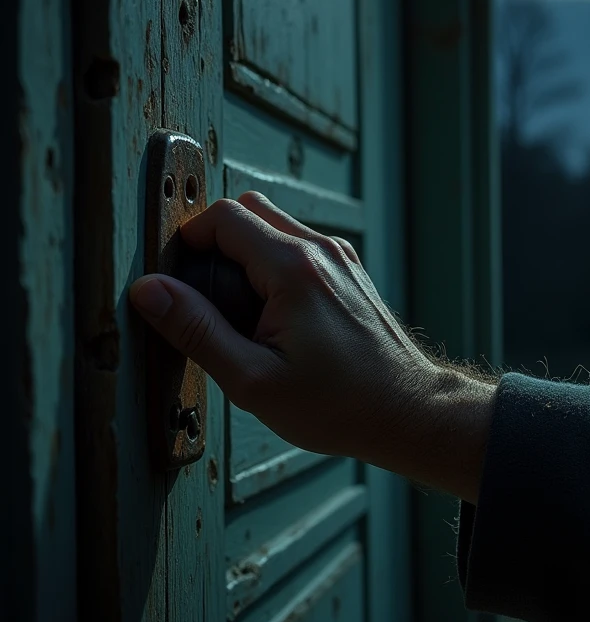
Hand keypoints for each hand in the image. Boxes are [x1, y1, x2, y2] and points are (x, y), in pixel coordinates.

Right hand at [129, 192, 495, 498]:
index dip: (188, 241)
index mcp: (293, 269)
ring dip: (244, 252)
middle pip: (248, 208)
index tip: (177, 280)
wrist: (407, 412)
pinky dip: (271, 264)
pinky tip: (270, 314)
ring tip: (238, 311)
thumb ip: (196, 330)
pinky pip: (297, 245)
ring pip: (274, 224)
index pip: (222, 217)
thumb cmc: (338, 405)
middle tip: (204, 294)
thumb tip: (150, 291)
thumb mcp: (252, 380)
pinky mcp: (349, 271)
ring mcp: (340, 257)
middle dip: (214, 241)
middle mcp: (320, 250)